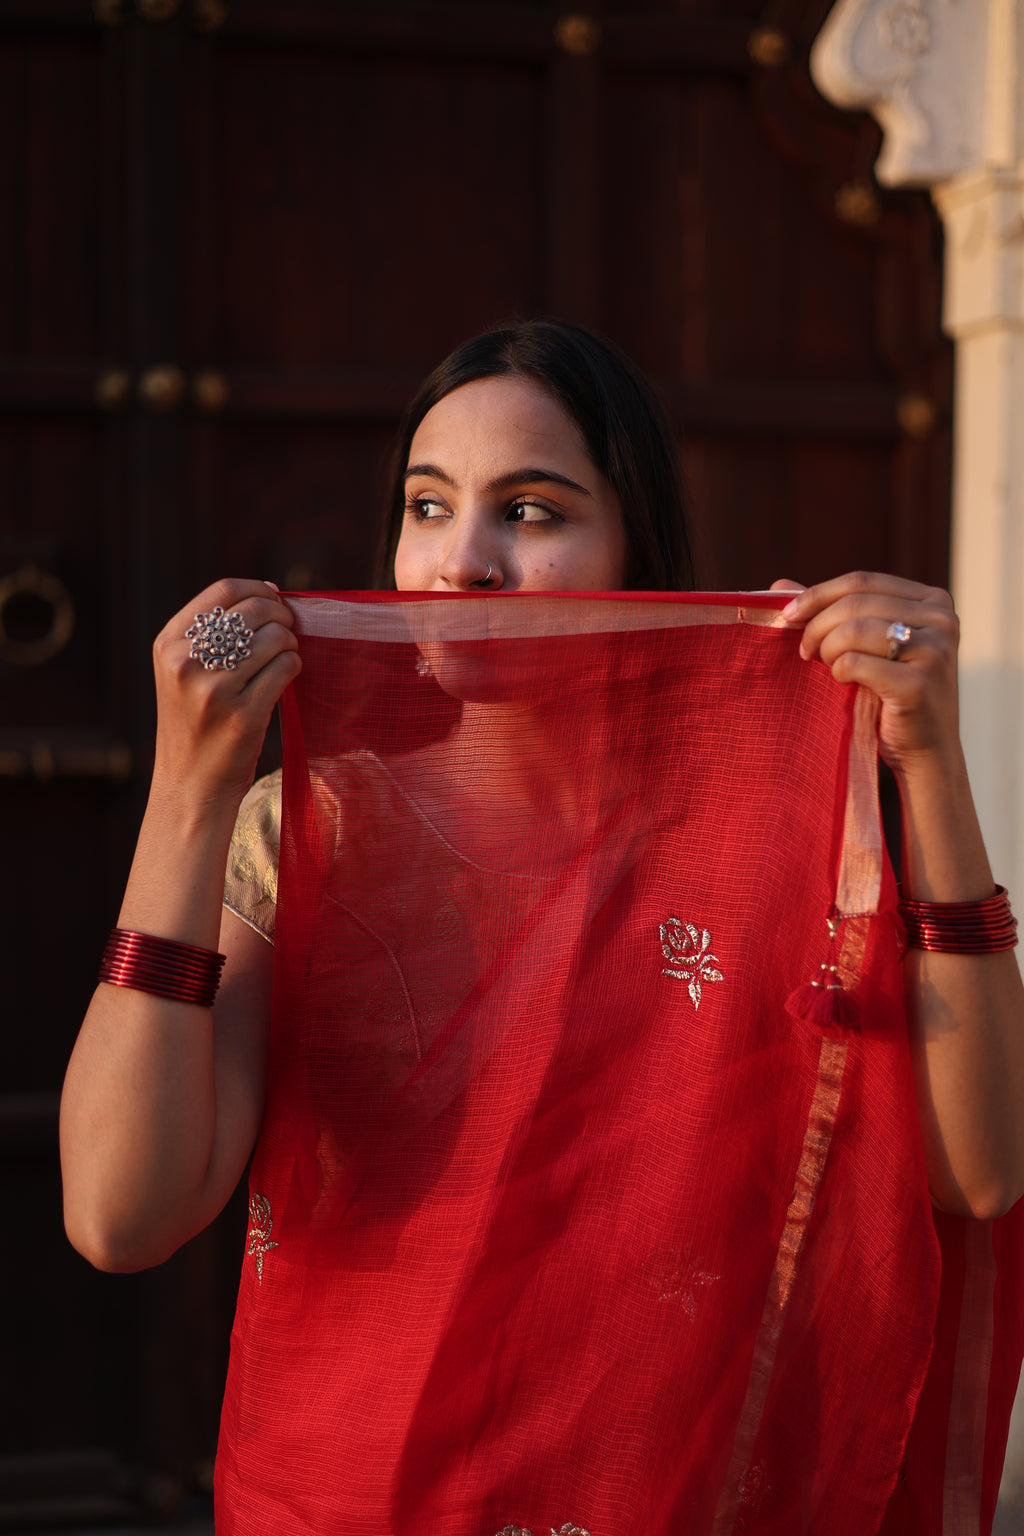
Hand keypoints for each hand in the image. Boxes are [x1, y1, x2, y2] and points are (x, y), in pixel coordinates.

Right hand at [151, 578, 300, 808]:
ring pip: (275, 638)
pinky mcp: (243, 714)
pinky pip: (286, 668)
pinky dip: (294, 667)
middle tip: (288, 633)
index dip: (259, 589)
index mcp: (168, 644)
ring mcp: (213, 689)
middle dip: (282, 617)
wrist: (190, 786)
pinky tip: (285, 679)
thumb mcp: (184, 672)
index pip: (224, 590)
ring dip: (290, 644)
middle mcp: (185, 662)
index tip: (276, 600)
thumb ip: (214, 633)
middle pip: (255, 610)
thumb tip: (272, 592)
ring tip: (284, 658)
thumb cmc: (196, 723)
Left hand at [772, 572, 960, 775]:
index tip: (788, 615)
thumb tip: (777, 585)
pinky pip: (854, 663)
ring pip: (852, 629)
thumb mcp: (867, 646)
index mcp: (932, 600)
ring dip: (827, 651)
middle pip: (855, 603)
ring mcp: (935, 650)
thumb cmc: (891, 696)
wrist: (926, 753)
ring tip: (828, 669)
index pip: (862, 581)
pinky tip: (844, 685)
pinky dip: (838, 673)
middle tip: (805, 653)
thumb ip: (829, 613)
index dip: (818, 595)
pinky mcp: (918, 683)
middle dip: (817, 627)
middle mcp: (942, 619)